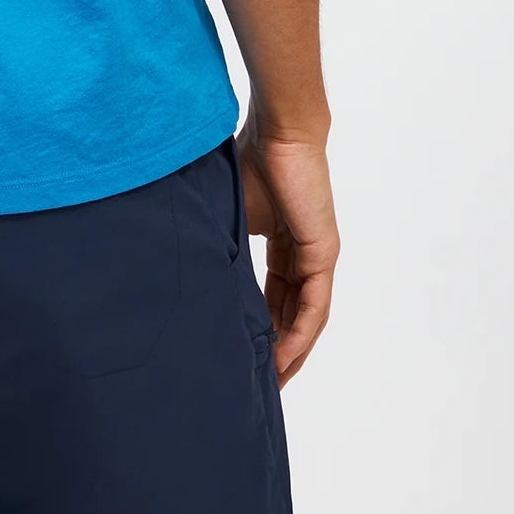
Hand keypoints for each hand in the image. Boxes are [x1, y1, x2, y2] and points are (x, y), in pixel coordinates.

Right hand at [236, 121, 338, 387]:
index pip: (274, 295)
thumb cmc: (252, 159)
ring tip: (270, 381)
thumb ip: (223, 243)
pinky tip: (284, 357)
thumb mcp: (231, 213)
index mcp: (282, 241)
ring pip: (305, 316)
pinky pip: (313, 306)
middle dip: (275, 348)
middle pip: (292, 312)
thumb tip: (190, 268)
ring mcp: (317, 255)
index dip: (260, 325)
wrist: (278, 132)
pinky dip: (299, 335)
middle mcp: (304, 253)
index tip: (241, 351)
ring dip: (290, 350)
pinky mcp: (323, 253)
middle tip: (256, 381)